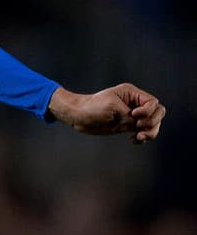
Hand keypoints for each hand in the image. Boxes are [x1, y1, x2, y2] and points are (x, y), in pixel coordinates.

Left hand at [46, 84, 165, 143]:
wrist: (77, 116)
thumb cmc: (91, 107)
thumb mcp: (112, 107)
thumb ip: (129, 115)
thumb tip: (139, 125)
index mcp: (131, 94)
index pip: (153, 102)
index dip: (148, 111)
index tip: (133, 115)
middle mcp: (134, 103)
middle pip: (158, 113)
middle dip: (152, 122)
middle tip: (138, 128)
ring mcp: (132, 115)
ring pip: (153, 124)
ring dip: (150, 132)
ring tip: (139, 137)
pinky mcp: (127, 125)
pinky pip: (144, 132)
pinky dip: (143, 137)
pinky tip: (134, 140)